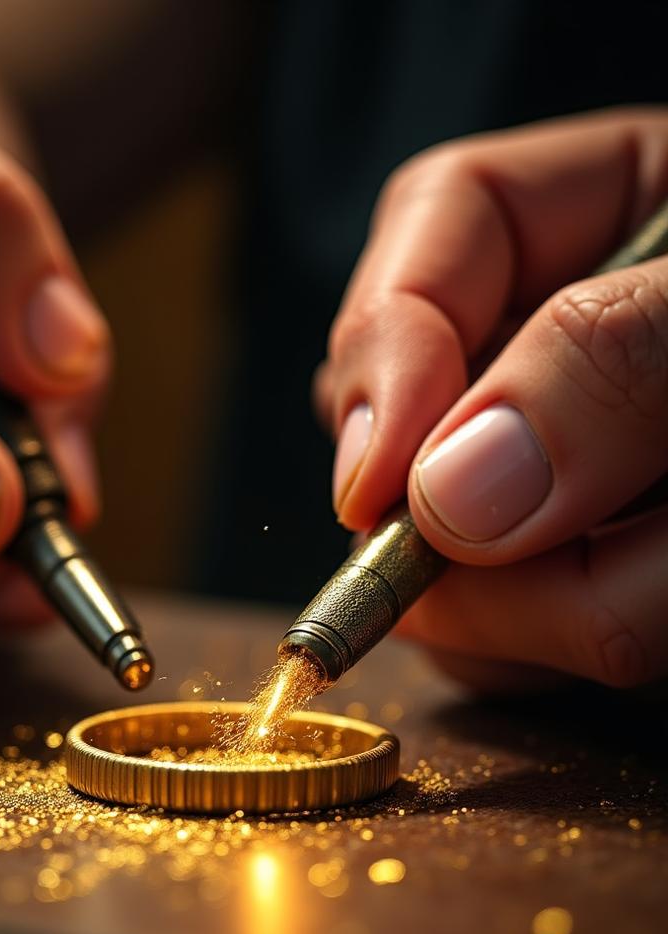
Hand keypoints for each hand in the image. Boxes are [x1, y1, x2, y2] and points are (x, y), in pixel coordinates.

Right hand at [316, 108, 667, 691]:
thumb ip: (611, 363)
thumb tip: (442, 493)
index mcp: (602, 216)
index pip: (434, 233)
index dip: (383, 353)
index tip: (371, 485)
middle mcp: (557, 346)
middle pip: (413, 415)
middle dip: (451, 518)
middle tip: (529, 562)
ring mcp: (562, 466)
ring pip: (460, 553)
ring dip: (555, 602)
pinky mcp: (588, 565)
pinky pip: (526, 632)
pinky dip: (587, 641)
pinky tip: (663, 601)